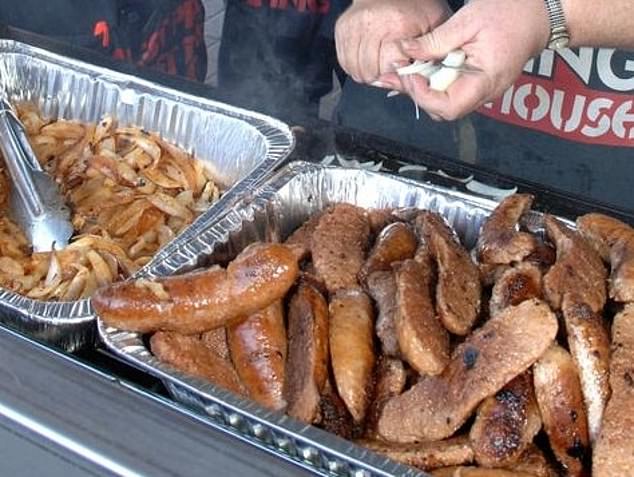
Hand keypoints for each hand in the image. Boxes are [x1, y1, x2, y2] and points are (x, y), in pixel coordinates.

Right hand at [335, 0, 451, 83]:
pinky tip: (368, 58)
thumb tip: (411, 85)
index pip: (390, 69)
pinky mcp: (342, 28)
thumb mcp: (434, 29)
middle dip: (382, 77)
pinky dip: (355, 66)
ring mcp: (353, 25)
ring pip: (355, 70)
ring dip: (367, 73)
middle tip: (392, 68)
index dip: (398, 77)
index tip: (405, 70)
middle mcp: (370, 23)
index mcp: (397, 24)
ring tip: (380, 64)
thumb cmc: (417, 8)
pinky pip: (344, 62)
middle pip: (370, 72)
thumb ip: (428, 57)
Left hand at [398, 0, 550, 119]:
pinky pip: (452, 91)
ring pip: (445, 103)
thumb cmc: (512, 12)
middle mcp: (485, 93)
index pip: (448, 108)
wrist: (541, 12)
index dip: (424, 97)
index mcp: (485, 81)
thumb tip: (406, 50)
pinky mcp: (478, 84)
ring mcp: (482, 91)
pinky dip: (434, 82)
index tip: (410, 76)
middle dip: (417, 94)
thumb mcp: (468, 21)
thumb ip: (436, 40)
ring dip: (423, 89)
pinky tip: (421, 69)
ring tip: (405, 70)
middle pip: (443, 110)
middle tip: (397, 74)